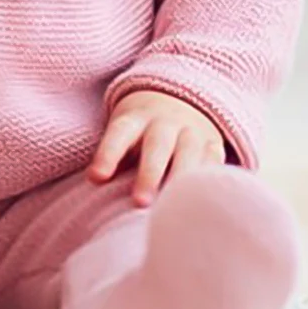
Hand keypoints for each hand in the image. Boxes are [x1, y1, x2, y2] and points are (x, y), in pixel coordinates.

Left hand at [88, 90, 226, 205]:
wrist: (176, 102)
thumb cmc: (138, 131)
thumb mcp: (122, 133)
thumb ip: (113, 158)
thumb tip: (92, 188)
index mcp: (134, 119)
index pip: (118, 134)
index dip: (107, 155)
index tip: (95, 178)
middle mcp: (164, 122)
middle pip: (156, 146)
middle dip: (149, 174)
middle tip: (140, 203)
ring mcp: (191, 132)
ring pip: (189, 154)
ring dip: (182, 180)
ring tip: (176, 207)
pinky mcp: (213, 144)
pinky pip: (215, 161)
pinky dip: (211, 180)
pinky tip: (205, 201)